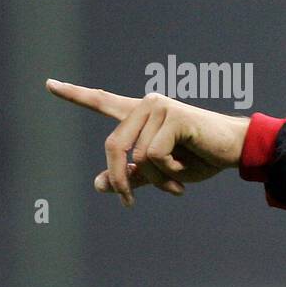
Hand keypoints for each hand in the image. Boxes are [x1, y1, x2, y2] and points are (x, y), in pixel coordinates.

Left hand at [46, 79, 250, 206]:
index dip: (74, 95)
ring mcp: (159, 108)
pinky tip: (184, 176)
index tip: (49, 85)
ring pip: (136, 154)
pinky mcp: (173, 117)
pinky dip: (167, 173)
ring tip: (175, 189)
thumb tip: (100, 183)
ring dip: (154, 180)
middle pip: (113, 145)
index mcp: (140, 114)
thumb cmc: (202, 158)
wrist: (236, 150)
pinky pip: (154, 154)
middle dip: (120, 178)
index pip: (102, 101)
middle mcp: (146, 105)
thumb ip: (133, 174)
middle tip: (126, 202)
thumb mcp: (162, 171)